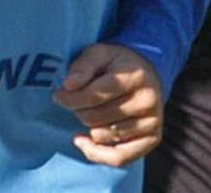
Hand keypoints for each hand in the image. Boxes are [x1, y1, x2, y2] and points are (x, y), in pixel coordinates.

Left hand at [52, 43, 162, 166]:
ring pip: (103, 136)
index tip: (58, 95)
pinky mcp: (152, 140)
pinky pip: (120, 158)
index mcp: (134, 76)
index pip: (94, 95)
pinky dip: (97, 154)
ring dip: (87, 127)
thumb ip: (83, 66)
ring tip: (86, 113)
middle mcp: (147, 101)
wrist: (148, 73)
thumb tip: (68, 85)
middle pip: (96, 117)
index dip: (70, 98)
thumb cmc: (118, 64)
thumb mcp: (100, 53)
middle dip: (77, 110)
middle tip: (73, 102)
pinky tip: (83, 141)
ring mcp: (151, 123)